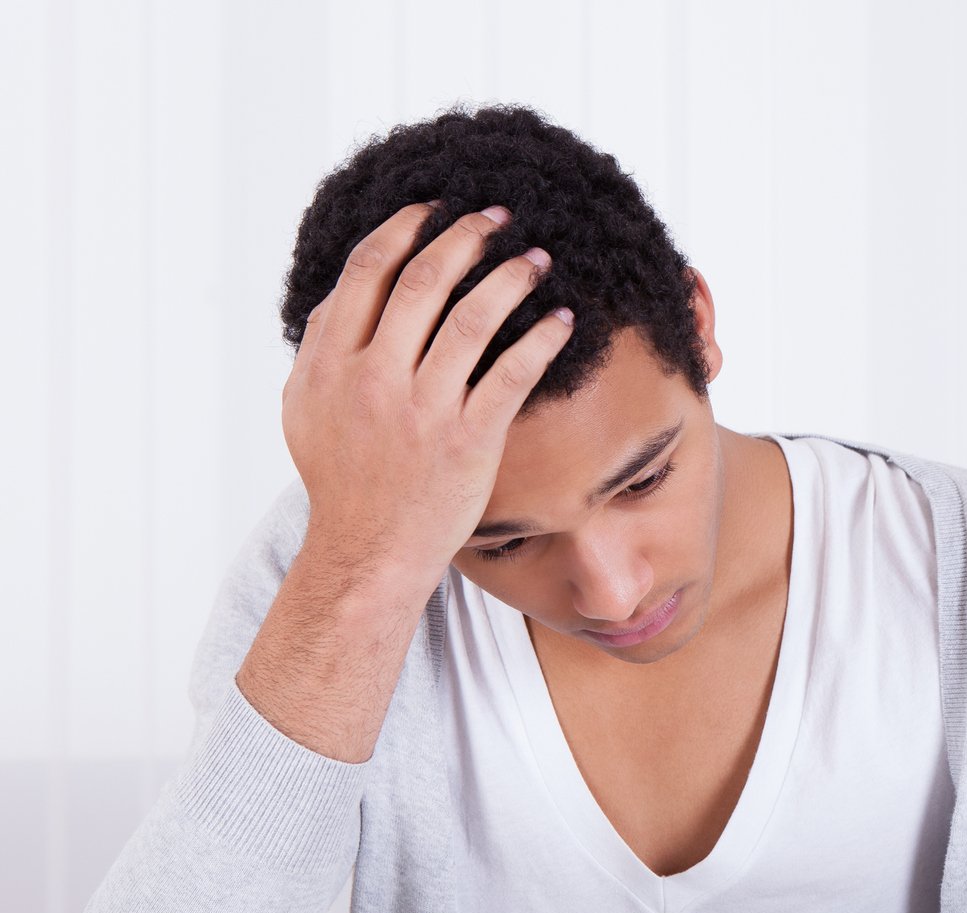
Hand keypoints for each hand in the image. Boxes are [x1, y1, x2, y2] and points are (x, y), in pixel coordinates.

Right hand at [282, 201, 573, 590]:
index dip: (405, 229)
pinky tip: (562, 318)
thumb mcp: (306, 408)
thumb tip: (346, 289)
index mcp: (331, 360)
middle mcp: (375, 377)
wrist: (368, 551)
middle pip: (424, 280)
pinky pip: (512, 374)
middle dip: (465, 237)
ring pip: (472, 319)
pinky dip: (541, 339)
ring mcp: (423, 409)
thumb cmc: (341, 479)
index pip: (369, 270)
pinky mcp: (469, 440)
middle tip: (496, 216)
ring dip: (510, 277)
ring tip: (536, 257)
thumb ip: (321, 346)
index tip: (433, 208)